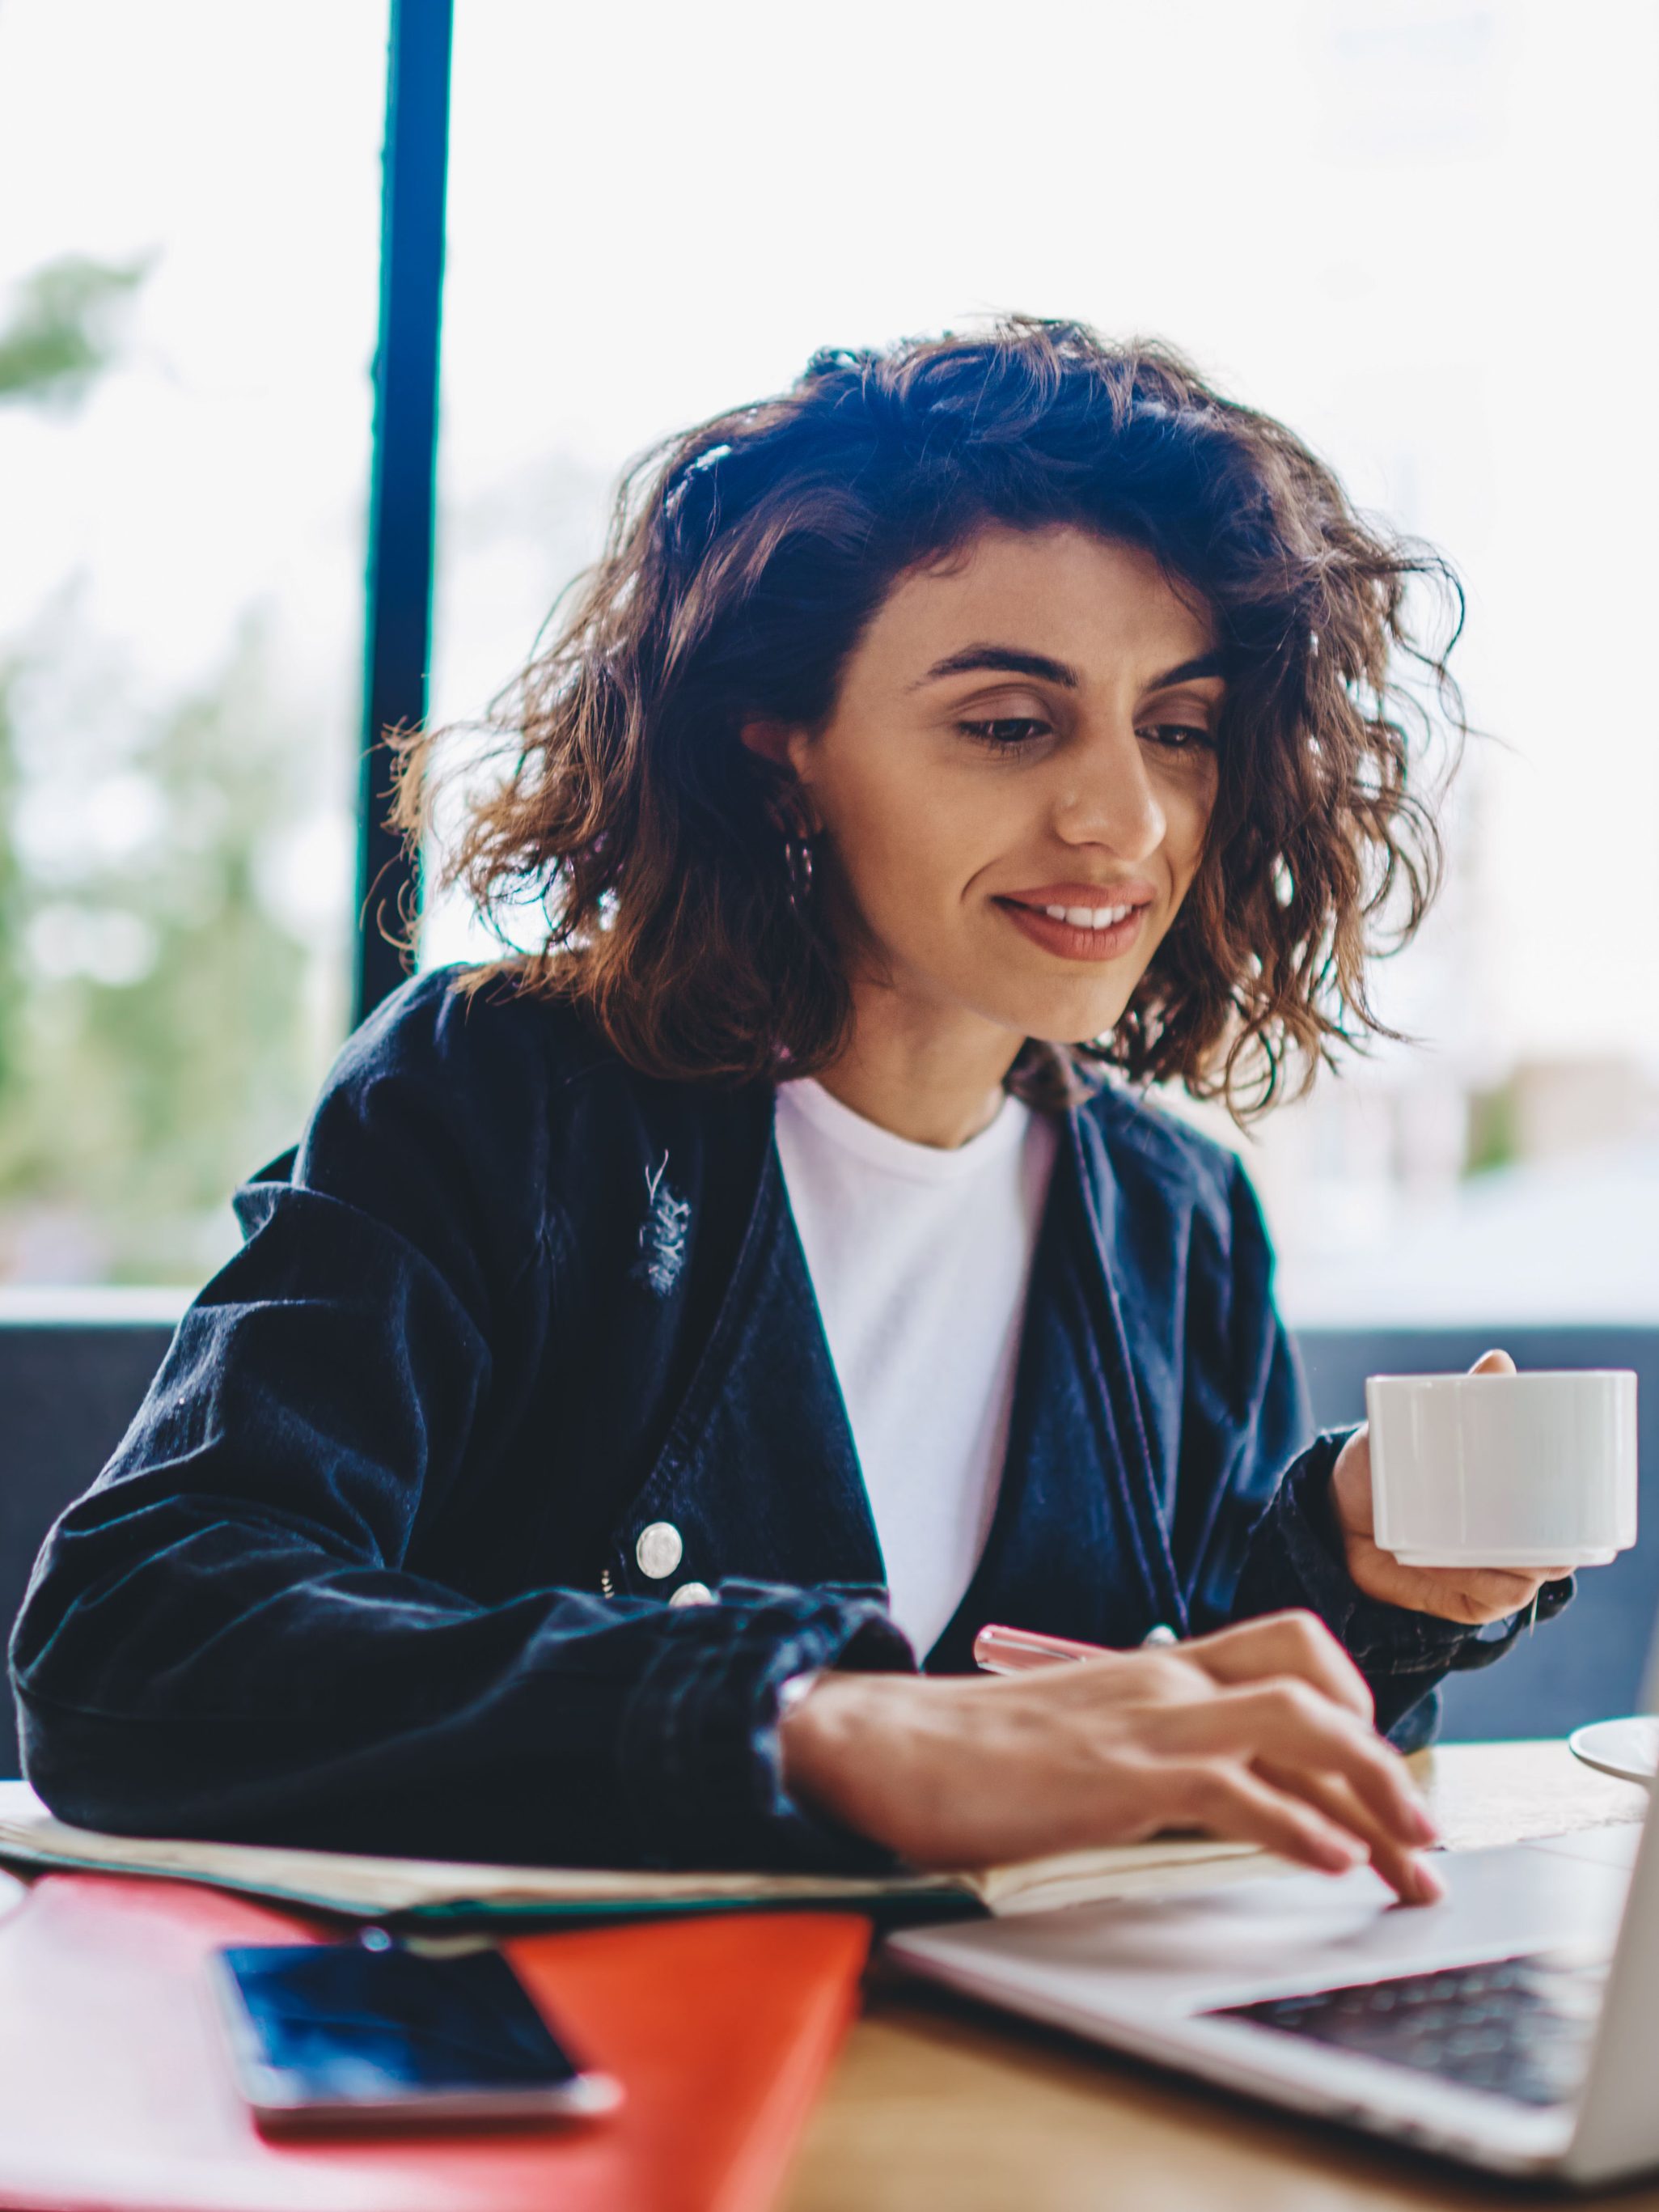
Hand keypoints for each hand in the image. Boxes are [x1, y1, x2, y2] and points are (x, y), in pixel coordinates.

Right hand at [780, 1610, 1444, 1903]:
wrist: (887, 1744)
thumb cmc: (975, 1750)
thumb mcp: (1086, 1733)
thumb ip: (1151, 1746)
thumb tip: (1214, 1794)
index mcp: (1160, 1666)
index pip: (1292, 1655)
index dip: (1356, 1707)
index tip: (1379, 1780)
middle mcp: (1167, 1678)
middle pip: (1317, 1685)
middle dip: (1388, 1762)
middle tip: (1424, 1839)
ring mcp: (1146, 1720)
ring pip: (1298, 1724)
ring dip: (1371, 1790)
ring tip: (1407, 1857)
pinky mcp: (1118, 1774)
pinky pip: (1233, 1789)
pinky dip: (1295, 1824)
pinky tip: (1327, 1863)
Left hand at [1330, 1349, 1570, 1624]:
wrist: (1330, 1515)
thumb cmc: (1380, 1467)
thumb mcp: (1409, 1426)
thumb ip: (1454, 1398)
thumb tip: (1499, 1361)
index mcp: (1510, 1500)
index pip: (1567, 1514)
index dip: (1582, 1513)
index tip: (1577, 1495)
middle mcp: (1507, 1540)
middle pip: (1560, 1553)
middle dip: (1559, 1543)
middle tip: (1535, 1520)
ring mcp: (1487, 1574)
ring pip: (1528, 1579)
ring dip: (1514, 1563)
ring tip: (1482, 1541)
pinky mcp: (1464, 1602)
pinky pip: (1490, 1602)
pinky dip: (1478, 1583)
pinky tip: (1452, 1564)